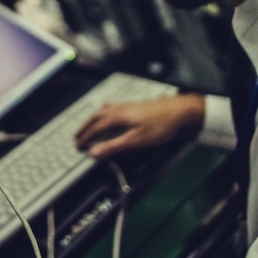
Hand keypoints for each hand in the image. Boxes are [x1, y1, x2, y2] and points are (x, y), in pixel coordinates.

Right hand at [74, 94, 205, 158]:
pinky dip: (102, 114)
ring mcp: (126, 105)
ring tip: (88, 126)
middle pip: (96, 116)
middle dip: (85, 127)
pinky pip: (110, 108)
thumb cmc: (160, 125)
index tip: (77, 146)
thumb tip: (94, 152)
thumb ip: (114, 147)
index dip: (85, 137)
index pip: (95, 128)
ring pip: (103, 110)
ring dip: (93, 119)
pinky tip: (108, 116)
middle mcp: (119, 108)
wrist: (180, 110)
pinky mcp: (134, 106)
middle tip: (77, 136)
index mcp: (117, 116)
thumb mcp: (136, 140)